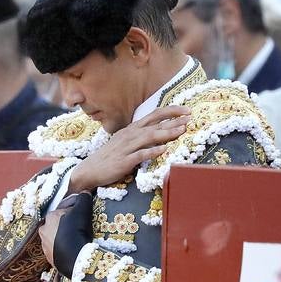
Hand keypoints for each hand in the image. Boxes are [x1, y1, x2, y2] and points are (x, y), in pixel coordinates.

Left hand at [39, 192, 93, 274]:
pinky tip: (73, 249)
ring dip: (65, 237)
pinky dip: (64, 248)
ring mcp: (45, 245)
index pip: (63, 210)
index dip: (74, 211)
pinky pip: (58, 250)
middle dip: (67, 224)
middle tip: (80, 227)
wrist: (76, 257)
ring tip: (77, 239)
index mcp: (49, 217)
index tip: (83, 214)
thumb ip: (83, 199)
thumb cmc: (77, 230)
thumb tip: (85, 193)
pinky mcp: (49, 258)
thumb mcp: (83, 210)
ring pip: (56, 237)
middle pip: (58, 224)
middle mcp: (44, 230)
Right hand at [69, 106, 190, 192]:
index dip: (171, 111)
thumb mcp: (125, 142)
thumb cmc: (110, 157)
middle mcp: (130, 135)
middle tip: (191, 118)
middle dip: (174, 121)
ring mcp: (126, 147)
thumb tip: (159, 134)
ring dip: (166, 133)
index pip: (154, 115)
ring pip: (149, 137)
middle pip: (154, 124)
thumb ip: (140, 137)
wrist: (89, 170)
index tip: (186, 111)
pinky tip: (163, 150)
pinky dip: (152, 151)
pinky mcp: (124, 161)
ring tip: (181, 130)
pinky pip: (140, 155)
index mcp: (132, 129)